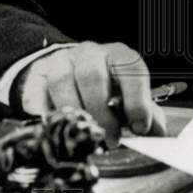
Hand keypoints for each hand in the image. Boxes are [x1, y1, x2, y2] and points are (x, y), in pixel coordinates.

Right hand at [16, 41, 166, 145]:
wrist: (71, 72)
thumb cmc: (106, 88)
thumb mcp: (129, 96)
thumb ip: (146, 113)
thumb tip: (157, 134)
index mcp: (118, 56)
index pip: (131, 67)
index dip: (137, 99)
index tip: (140, 127)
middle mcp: (90, 53)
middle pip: (92, 74)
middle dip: (102, 112)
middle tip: (110, 139)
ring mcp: (61, 61)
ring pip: (62, 81)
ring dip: (74, 114)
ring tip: (83, 136)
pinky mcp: (38, 75)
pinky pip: (35, 92)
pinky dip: (42, 113)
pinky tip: (54, 129)